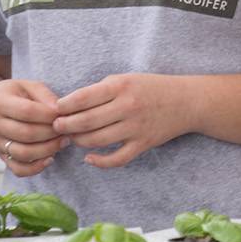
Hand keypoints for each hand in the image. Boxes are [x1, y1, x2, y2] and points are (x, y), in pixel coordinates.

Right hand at [0, 79, 65, 177]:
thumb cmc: (13, 94)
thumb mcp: (27, 86)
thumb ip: (44, 95)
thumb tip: (59, 111)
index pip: (27, 111)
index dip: (48, 115)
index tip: (63, 114)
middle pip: (26, 134)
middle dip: (51, 134)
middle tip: (67, 130)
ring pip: (23, 154)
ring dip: (48, 150)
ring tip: (62, 142)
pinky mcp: (0, 156)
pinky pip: (18, 169)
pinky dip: (36, 168)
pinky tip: (50, 158)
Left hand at [53, 74, 190, 168]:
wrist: (186, 101)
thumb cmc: (152, 87)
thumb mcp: (127, 78)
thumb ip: (101, 89)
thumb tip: (71, 104)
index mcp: (121, 86)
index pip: (83, 98)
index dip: (64, 106)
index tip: (53, 110)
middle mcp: (127, 106)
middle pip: (86, 121)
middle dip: (66, 126)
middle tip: (56, 127)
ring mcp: (136, 127)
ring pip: (97, 141)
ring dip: (79, 142)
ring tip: (72, 138)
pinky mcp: (143, 144)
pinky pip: (117, 159)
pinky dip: (100, 162)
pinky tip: (89, 159)